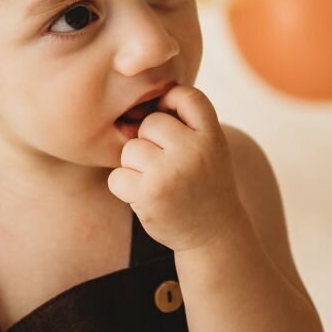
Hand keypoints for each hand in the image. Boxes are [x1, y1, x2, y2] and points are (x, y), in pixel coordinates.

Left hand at [106, 85, 242, 252]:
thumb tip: (138, 95)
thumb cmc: (203, 184)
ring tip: (158, 183)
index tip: (171, 123)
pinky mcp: (150, 194)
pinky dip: (124, 188)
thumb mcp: (210, 148)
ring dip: (136, 167)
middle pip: (150, 123)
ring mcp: (171, 172)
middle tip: (167, 166)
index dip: (170, 101)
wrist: (214, 235)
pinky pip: (117, 176)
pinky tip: (146, 197)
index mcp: (212, 135)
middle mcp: (195, 150)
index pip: (186, 96)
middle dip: (149, 142)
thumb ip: (186, 122)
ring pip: (130, 149)